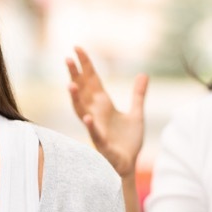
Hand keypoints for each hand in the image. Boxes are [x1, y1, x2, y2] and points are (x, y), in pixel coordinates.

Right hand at [66, 45, 147, 178]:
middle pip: (83, 91)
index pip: (92, 80)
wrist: (129, 164)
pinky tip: (88, 117)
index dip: (85, 65)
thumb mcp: (137, 114)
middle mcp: (96, 113)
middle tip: (67, 58)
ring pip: (82, 110)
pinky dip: (91, 126)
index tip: (77, 48)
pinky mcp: (102, 143)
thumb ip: (138, 94)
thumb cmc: (128, 141)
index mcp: (103, 104)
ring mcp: (96, 127)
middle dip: (75, 75)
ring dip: (76, 98)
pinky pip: (95, 133)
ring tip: (70, 84)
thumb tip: (144, 74)